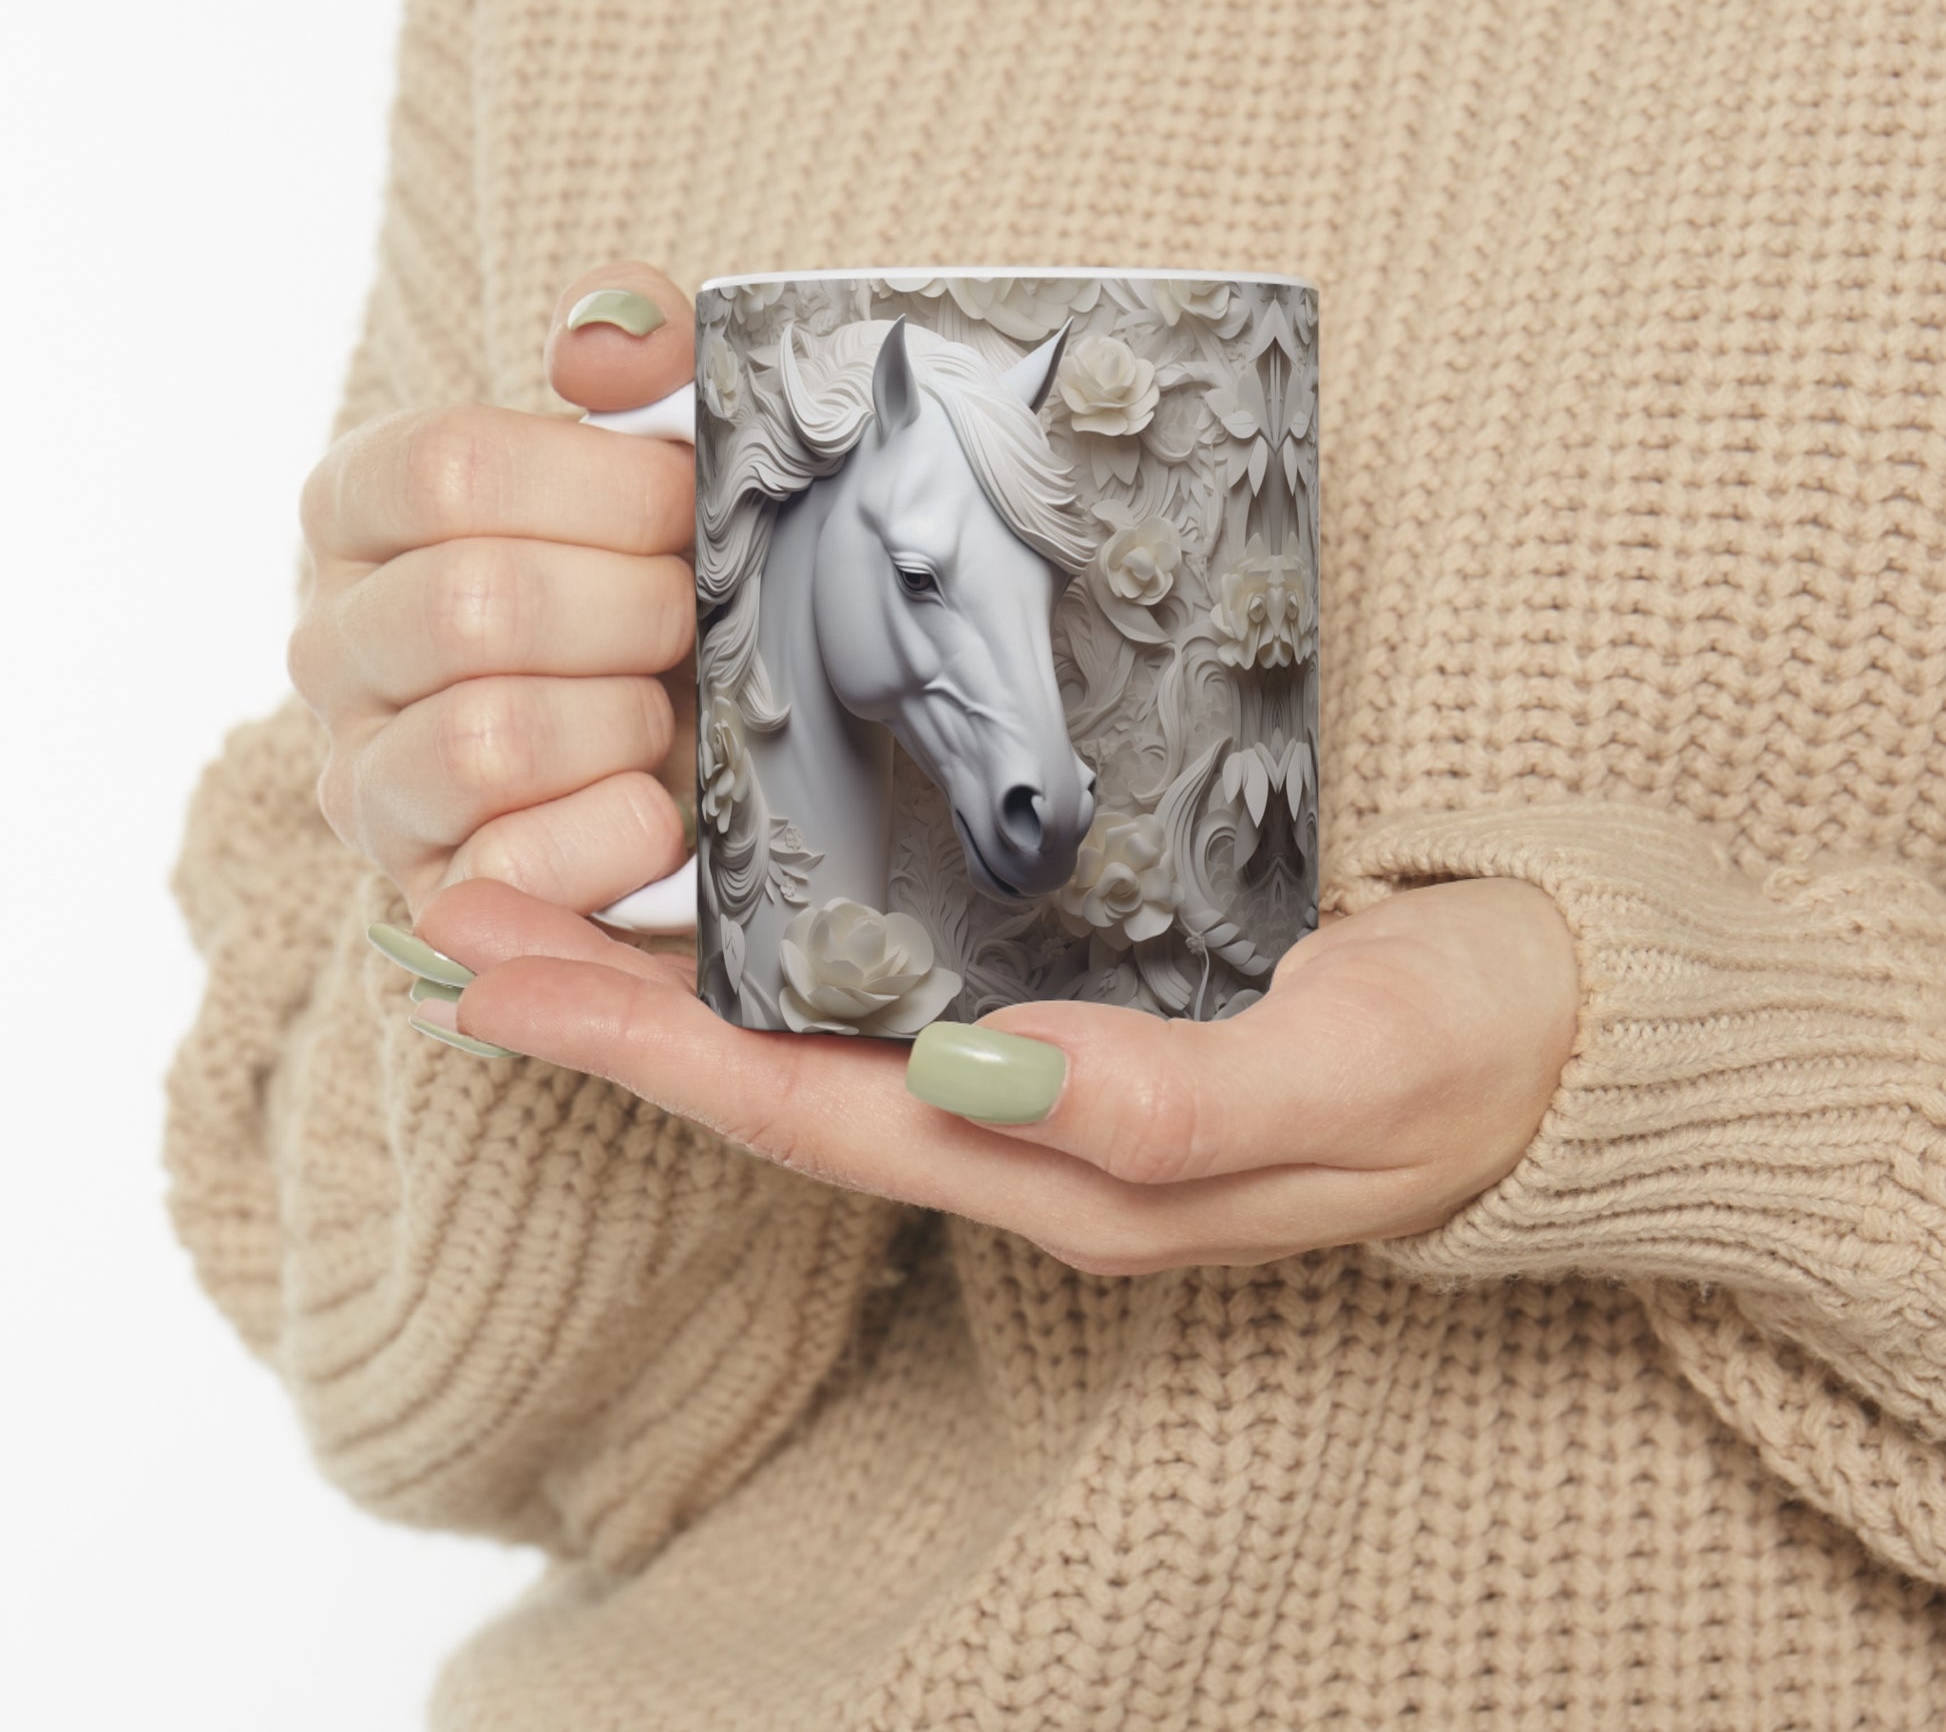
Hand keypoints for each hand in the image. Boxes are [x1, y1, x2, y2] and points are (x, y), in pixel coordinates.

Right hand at [290, 263, 698, 920]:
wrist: (694, 741)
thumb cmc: (661, 579)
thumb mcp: (664, 450)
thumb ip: (641, 354)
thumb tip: (599, 347)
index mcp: (364, 509)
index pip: (448, 468)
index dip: (606, 489)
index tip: (687, 508)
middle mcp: (332, 642)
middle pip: (475, 606)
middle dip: (635, 612)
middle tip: (693, 619)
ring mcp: (365, 779)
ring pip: (487, 739)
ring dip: (625, 722)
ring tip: (665, 713)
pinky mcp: (427, 892)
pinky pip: (512, 868)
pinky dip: (617, 834)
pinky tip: (660, 808)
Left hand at [399, 875, 1579, 1273]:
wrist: (1562, 1036)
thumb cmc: (1466, 1049)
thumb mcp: (1351, 1071)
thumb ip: (1174, 1095)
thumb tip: (985, 1075)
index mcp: (1074, 1167)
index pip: (815, 1116)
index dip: (647, 1052)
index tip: (499, 976)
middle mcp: (1032, 1137)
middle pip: (776, 1086)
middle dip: (610, 1013)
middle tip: (457, 919)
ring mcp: (1048, 1082)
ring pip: (817, 1046)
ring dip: (673, 984)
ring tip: (542, 905)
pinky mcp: (1080, 1015)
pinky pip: (893, 998)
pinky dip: (782, 953)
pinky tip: (733, 899)